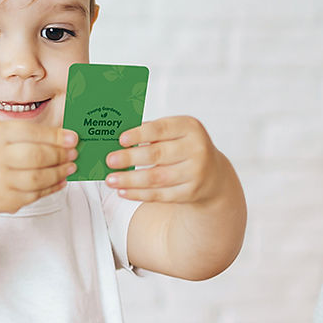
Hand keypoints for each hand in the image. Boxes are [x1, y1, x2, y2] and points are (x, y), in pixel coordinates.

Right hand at [0, 121, 77, 214]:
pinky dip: (52, 187)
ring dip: (59, 173)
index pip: (31, 133)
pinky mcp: (5, 201)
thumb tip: (66, 138)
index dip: (56, 136)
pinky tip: (60, 181)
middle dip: (60, 155)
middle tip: (73, 154)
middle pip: (37, 156)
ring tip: (70, 167)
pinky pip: (36, 194)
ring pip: (38, 178)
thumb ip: (29, 135)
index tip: (73, 139)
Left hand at [104, 116, 227, 203]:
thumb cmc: (185, 148)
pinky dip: (139, 194)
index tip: (120, 140)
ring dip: (130, 180)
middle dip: (130, 158)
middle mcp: (196, 149)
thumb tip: (119, 141)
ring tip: (111, 180)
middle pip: (157, 155)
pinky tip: (124, 192)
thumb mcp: (177, 133)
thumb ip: (153, 133)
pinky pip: (160, 195)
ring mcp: (195, 172)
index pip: (161, 129)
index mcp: (190, 127)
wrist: (212, 174)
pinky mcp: (191, 192)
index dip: (139, 134)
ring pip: (156, 178)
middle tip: (110, 160)